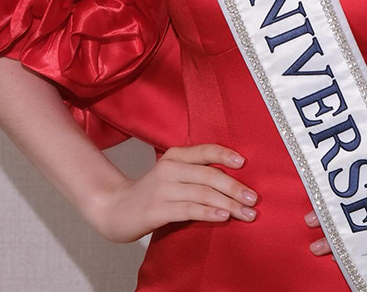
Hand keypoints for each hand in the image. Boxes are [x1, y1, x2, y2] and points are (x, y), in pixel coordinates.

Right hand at [89, 144, 258, 241]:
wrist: (113, 208)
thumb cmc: (151, 193)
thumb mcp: (172, 174)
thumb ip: (195, 172)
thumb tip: (232, 180)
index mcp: (175, 155)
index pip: (205, 150)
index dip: (226, 154)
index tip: (244, 164)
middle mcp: (170, 168)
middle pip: (209, 174)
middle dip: (235, 187)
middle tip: (253, 199)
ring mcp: (163, 189)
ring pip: (203, 193)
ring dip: (228, 203)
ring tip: (246, 213)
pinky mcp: (157, 210)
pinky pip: (189, 209)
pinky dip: (209, 212)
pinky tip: (223, 216)